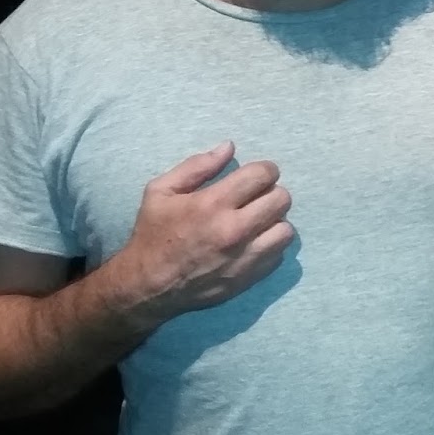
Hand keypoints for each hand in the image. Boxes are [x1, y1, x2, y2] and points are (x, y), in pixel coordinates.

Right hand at [111, 142, 294, 321]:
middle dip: (271, 193)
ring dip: (274, 222)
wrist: (147, 287)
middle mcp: (235, 230)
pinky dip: (270, 246)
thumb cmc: (153, 234)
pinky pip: (279, 255)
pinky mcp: (250, 278)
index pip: (263, 175)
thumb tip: (229, 147)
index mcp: (213, 204)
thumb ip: (197, 166)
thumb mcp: (161, 191)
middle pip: (281, 199)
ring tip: (257, 222)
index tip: (256, 176)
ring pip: (286, 230)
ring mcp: (245, 257)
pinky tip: (253, 243)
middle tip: (256, 198)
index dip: (264, 170)